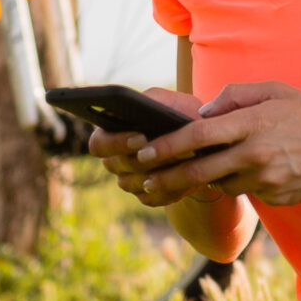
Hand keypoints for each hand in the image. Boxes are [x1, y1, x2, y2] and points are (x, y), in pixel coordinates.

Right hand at [90, 89, 222, 209]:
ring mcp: (129, 180)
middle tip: (165, 151)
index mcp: (111, 133)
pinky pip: (152, 198)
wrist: (203, 139)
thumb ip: (154, 101)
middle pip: (115, 166)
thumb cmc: (181, 115)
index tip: (140, 137)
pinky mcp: (147, 195)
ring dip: (158, 173)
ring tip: (182, 161)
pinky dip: (170, 188)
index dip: (116, 142)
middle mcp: (115, 159)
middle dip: (142, 158)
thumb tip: (143, 108)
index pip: (98, 143)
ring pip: (134, 184)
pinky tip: (186, 177)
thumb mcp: (169, 102)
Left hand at [130, 82, 300, 207]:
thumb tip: (205, 113)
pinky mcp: (278, 199)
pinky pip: (250, 193)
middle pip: (199, 171)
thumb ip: (236, 95)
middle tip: (145, 181)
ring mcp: (267, 181)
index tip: (144, 152)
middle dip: (167, 177)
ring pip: (223, 184)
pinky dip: (244, 183)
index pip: (197, 136)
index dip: (166, 146)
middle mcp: (255, 155)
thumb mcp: (277, 90)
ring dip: (211, 178)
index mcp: (252, 123)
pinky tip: (257, 171)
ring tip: (203, 168)